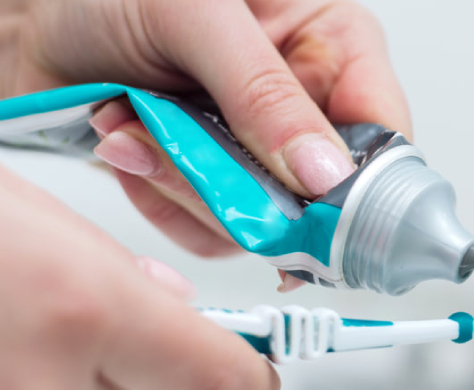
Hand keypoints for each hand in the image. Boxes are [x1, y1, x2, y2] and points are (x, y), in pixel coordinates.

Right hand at [0, 165, 279, 389]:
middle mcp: (44, 383)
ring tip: (11, 304)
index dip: (252, 382)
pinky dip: (15, 376)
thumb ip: (115, 263)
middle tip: (71, 302)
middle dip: (122, 353)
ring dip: (59, 366)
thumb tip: (167, 299)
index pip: (219, 377)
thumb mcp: (29, 211)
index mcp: (84, 306)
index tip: (264, 379)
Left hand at [3, 0, 410, 287]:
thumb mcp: (199, 18)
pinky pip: (210, 228)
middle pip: (321, 192)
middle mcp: (300, 103)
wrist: (27, 15)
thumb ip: (267, 97)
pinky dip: (160, 196)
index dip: (364, 182)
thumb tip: (327, 174)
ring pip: (263, 219)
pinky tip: (128, 143)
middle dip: (251, 185)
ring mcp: (255, 148)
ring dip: (189, 185)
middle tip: (195, 155)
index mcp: (329, 45)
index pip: (383, 132)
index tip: (324, 214)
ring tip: (136, 126)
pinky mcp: (212, 181)